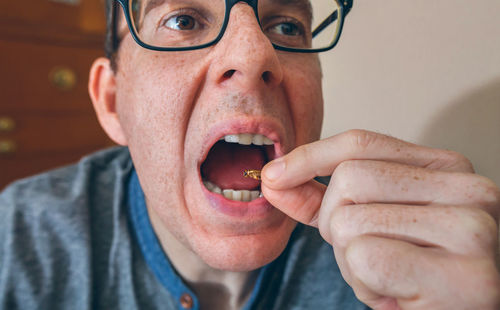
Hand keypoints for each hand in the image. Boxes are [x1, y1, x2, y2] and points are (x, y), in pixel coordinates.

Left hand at [262, 130, 499, 309]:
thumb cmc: (416, 271)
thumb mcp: (373, 224)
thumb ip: (325, 200)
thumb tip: (274, 180)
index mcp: (448, 167)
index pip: (361, 143)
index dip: (308, 157)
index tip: (274, 176)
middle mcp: (470, 188)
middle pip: (349, 179)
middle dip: (334, 223)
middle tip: (365, 254)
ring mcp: (471, 230)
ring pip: (349, 222)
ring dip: (350, 262)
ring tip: (387, 277)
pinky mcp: (462, 275)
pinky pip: (366, 259)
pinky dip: (365, 284)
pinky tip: (397, 296)